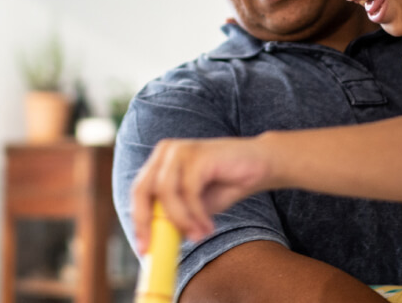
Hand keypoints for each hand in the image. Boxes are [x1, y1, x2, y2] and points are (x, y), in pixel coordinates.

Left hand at [129, 135, 274, 249]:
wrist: (262, 164)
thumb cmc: (226, 183)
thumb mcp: (196, 205)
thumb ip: (175, 216)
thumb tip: (156, 242)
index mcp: (160, 162)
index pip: (138, 192)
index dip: (138, 221)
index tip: (143, 250)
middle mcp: (165, 152)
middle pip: (142, 189)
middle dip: (148, 222)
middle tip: (158, 248)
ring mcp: (180, 150)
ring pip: (166, 192)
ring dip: (181, 221)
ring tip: (199, 235)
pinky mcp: (198, 154)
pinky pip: (189, 191)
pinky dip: (197, 214)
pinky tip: (209, 226)